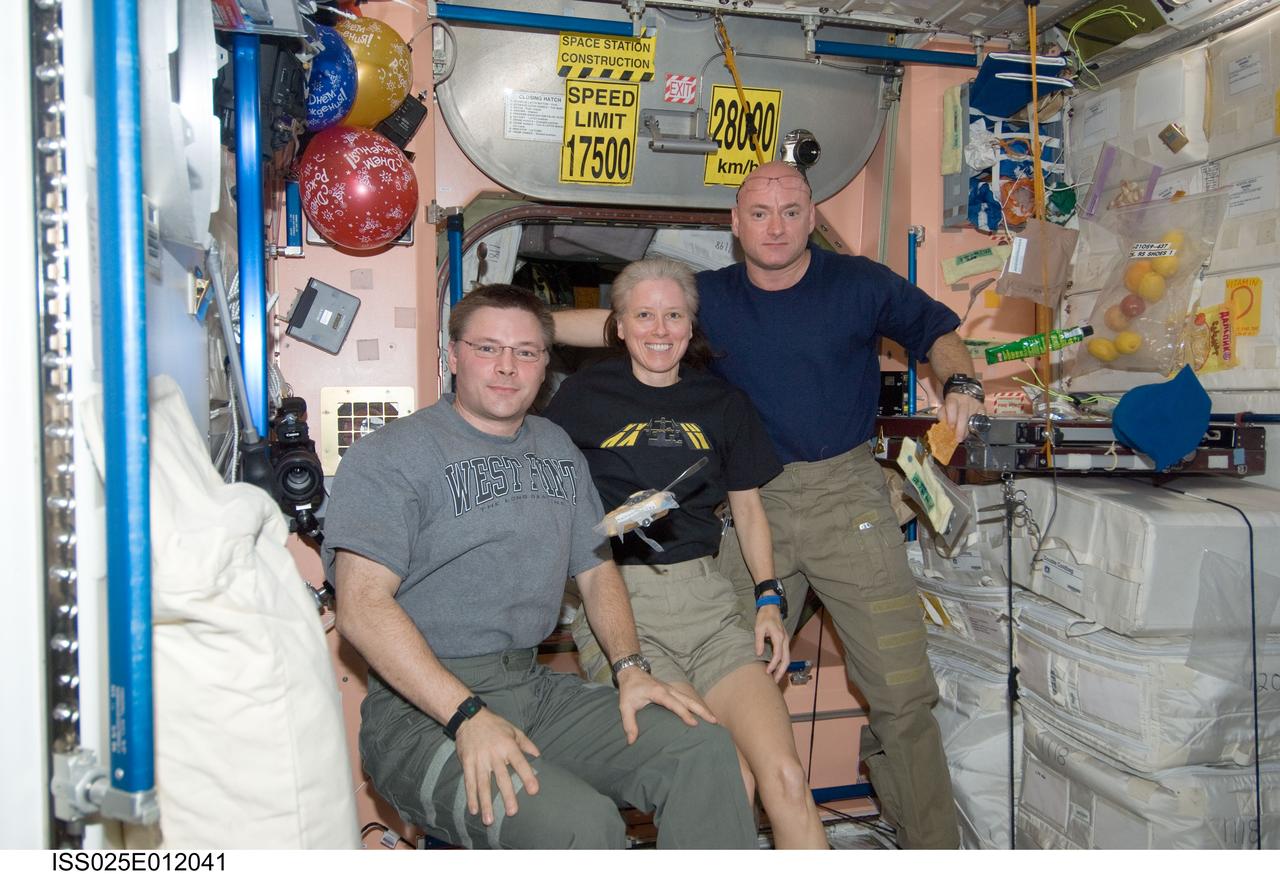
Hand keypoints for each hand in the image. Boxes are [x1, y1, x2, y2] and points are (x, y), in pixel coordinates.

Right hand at [454, 708, 540, 825]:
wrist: (469, 717)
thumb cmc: (494, 725)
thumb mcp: (513, 730)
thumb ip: (526, 744)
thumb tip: (539, 756)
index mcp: (508, 746)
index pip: (520, 763)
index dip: (527, 776)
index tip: (534, 791)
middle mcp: (494, 754)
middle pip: (502, 778)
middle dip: (507, 796)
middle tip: (512, 812)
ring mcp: (479, 760)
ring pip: (483, 785)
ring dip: (486, 803)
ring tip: (489, 820)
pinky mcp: (467, 763)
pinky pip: (469, 782)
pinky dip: (470, 797)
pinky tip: (474, 810)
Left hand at [615, 668, 717, 743]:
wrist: (631, 672)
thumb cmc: (629, 689)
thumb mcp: (625, 706)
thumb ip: (629, 723)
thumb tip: (631, 741)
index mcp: (659, 693)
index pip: (675, 704)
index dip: (684, 714)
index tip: (694, 724)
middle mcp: (669, 690)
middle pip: (688, 700)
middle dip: (702, 710)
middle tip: (714, 721)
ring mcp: (672, 690)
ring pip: (690, 699)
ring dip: (702, 708)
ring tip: (714, 719)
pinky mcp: (672, 691)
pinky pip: (686, 699)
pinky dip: (696, 706)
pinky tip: (702, 714)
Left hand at [755, 605, 790, 681]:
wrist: (771, 607)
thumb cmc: (764, 616)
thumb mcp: (758, 628)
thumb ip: (759, 641)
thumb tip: (758, 654)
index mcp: (779, 637)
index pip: (778, 655)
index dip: (773, 665)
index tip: (767, 672)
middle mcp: (785, 640)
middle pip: (786, 660)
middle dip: (781, 671)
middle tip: (774, 681)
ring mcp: (786, 640)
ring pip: (787, 658)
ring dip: (783, 668)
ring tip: (776, 677)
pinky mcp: (784, 640)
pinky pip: (786, 654)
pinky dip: (783, 663)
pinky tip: (777, 668)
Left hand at [941, 391, 983, 435]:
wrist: (966, 392)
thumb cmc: (954, 402)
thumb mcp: (945, 405)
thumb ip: (942, 415)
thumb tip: (943, 425)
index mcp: (953, 398)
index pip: (952, 406)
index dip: (951, 417)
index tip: (950, 427)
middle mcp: (964, 400)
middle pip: (963, 414)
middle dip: (961, 428)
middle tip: (959, 438)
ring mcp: (974, 403)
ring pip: (972, 417)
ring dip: (968, 429)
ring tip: (964, 437)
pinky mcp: (982, 407)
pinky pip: (981, 418)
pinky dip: (977, 426)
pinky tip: (973, 431)